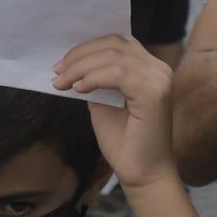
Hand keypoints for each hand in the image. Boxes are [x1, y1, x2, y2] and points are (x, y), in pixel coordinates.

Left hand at [53, 35, 176, 189]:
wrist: (143, 174)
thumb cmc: (124, 141)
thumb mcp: (105, 101)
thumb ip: (97, 79)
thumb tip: (73, 64)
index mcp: (150, 68)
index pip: (117, 42)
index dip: (87, 48)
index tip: (61, 64)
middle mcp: (159, 69)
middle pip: (114, 45)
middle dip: (79, 56)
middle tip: (57, 72)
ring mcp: (160, 79)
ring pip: (113, 57)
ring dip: (81, 68)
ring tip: (62, 82)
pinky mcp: (155, 93)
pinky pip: (117, 74)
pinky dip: (93, 78)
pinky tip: (78, 89)